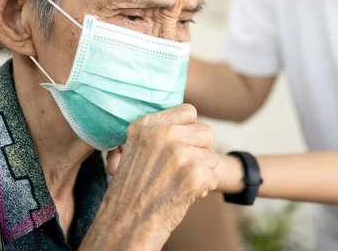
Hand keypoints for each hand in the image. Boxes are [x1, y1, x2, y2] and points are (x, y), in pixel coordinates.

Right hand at [81, 105, 218, 250]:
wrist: (124, 225)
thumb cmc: (130, 192)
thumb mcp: (133, 150)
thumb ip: (156, 132)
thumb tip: (185, 119)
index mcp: (147, 124)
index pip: (189, 111)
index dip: (189, 131)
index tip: (179, 147)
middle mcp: (163, 134)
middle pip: (206, 132)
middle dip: (199, 151)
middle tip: (179, 170)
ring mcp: (179, 153)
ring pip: (212, 156)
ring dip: (201, 172)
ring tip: (177, 184)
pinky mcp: (193, 174)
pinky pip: (213, 177)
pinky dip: (202, 190)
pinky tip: (182, 196)